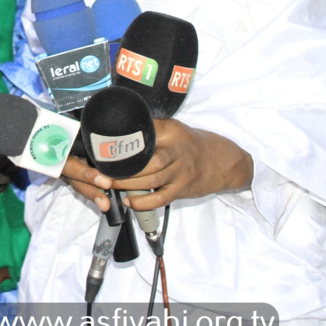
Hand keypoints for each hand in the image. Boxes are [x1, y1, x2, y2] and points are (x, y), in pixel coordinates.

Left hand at [61, 119, 252, 212]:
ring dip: (128, 184)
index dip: (125, 139)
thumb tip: (121, 123)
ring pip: (152, 180)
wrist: (222, 161)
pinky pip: (160, 198)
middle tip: (102, 169)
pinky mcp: (182, 189)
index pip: (146, 132)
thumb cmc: (191, 143)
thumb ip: (152, 127)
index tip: (104, 144)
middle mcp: (176, 151)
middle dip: (123, 167)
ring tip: (109, 184)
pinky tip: (129, 201)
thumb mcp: (173, 128)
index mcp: (172, 132)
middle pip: (148, 160)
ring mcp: (180, 172)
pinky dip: (143, 202)